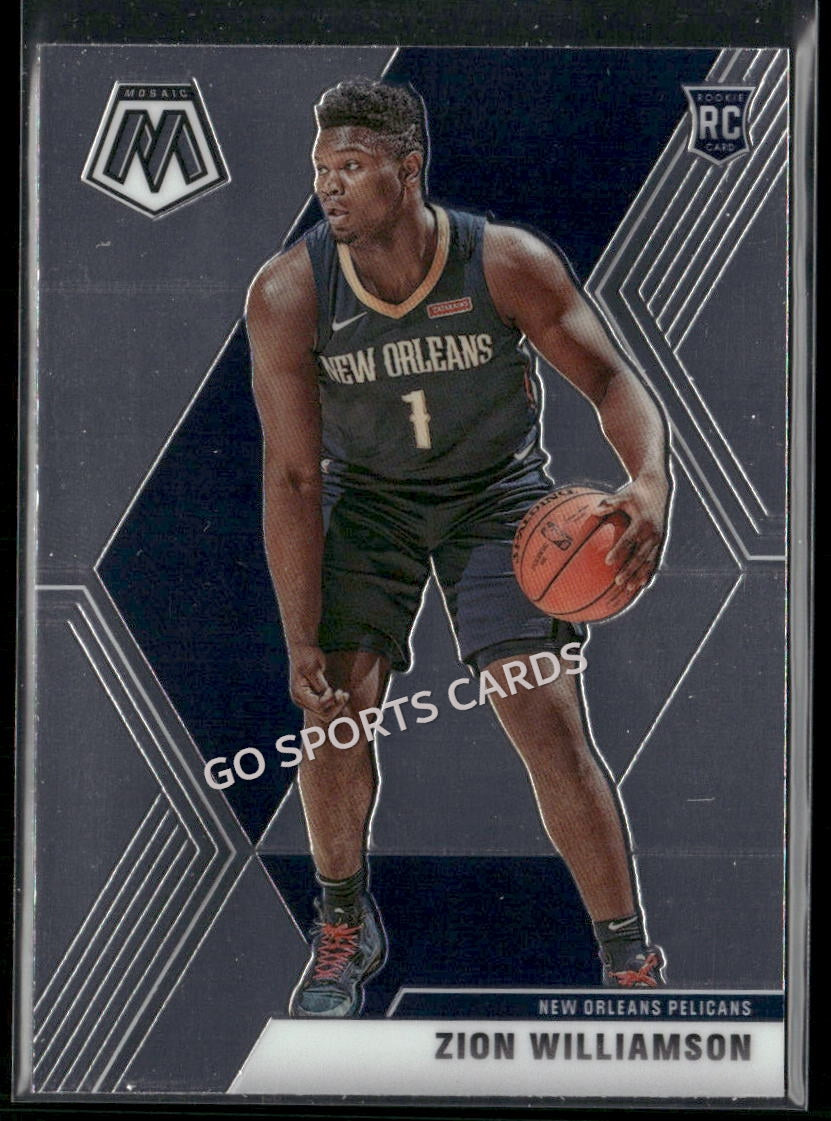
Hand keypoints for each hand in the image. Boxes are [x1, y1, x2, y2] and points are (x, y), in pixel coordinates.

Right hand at [289, 644, 348, 720]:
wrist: (303, 648)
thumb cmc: (308, 655)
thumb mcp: (314, 668)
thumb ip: (320, 684)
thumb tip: (329, 696)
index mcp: (299, 693)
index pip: (319, 707)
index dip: (329, 699)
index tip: (332, 688)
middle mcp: (300, 700)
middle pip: (323, 714)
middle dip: (336, 706)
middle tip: (343, 693)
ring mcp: (305, 700)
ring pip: (325, 714)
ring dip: (336, 706)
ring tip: (344, 694)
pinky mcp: (311, 697)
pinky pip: (324, 707)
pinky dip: (334, 703)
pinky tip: (341, 694)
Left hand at [599, 474, 669, 595]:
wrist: (657, 488)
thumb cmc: (635, 492)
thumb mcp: (622, 495)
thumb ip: (609, 504)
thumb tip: (594, 510)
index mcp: (642, 522)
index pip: (629, 539)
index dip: (619, 551)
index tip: (608, 561)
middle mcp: (653, 532)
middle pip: (640, 555)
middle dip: (630, 569)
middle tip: (618, 581)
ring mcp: (659, 538)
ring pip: (649, 561)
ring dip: (640, 575)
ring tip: (630, 588)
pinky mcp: (662, 541)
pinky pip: (655, 559)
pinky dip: (650, 572)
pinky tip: (643, 585)